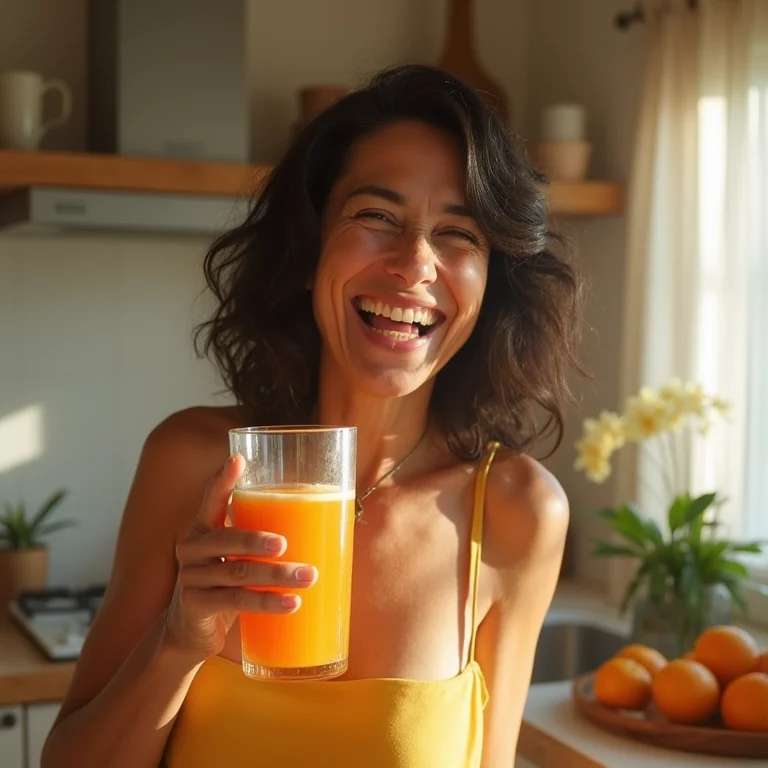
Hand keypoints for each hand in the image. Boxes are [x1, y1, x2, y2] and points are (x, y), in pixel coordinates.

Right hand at [162, 455, 317, 659]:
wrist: (192, 630)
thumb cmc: (228, 582)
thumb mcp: (237, 555)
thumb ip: (260, 536)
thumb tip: (327, 522)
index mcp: (204, 526)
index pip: (212, 497)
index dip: (224, 479)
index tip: (239, 460)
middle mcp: (193, 547)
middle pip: (228, 539)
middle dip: (259, 541)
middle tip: (286, 544)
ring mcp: (191, 577)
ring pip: (238, 573)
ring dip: (276, 575)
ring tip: (308, 577)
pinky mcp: (196, 606)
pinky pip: (235, 601)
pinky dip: (267, 602)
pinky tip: (291, 603)